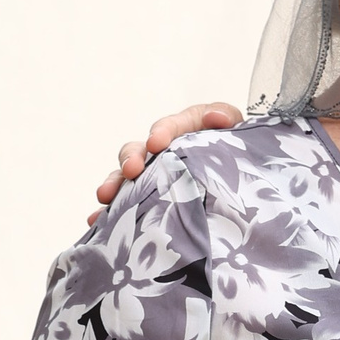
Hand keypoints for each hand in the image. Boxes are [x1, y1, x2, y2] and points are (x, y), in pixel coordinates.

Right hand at [87, 102, 241, 223]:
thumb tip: (214, 117)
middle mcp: (163, 152)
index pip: (172, 126)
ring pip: (126, 176)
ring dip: (114, 183)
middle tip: (131, 170)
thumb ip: (227, 119)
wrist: (241, 182)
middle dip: (132, 158)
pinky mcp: (147, 198)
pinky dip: (109, 212)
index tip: (157, 142)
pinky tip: (98, 222)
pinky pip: (124, 203)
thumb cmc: (235, 155)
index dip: (163, 132)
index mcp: (186, 131)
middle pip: (140, 150)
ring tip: (105, 195)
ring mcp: (153, 175)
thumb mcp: (237, 134)